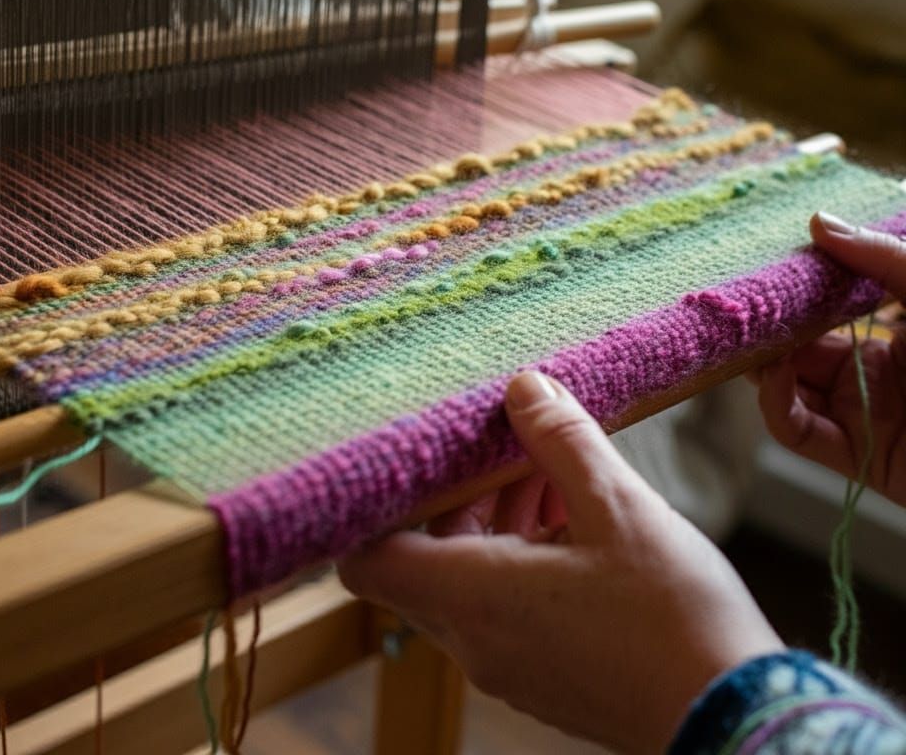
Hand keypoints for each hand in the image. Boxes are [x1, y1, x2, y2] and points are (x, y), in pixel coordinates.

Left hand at [339, 372, 781, 753]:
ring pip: (469, 579)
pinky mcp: (543, 676)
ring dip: (498, 522)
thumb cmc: (677, 619)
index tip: (410, 459)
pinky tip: (578, 522)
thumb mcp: (618, 507)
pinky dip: (523, 558)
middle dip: (461, 497)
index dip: (373, 508)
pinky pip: (504, 607)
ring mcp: (508, 666)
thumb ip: (559, 441)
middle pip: (424, 557)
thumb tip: (522, 388)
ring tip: (554, 476)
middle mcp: (476, 641)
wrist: (741, 723)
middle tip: (509, 451)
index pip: (368, 561)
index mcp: (474, 598)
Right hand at [755, 212, 905, 505]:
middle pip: (797, 349)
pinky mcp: (857, 457)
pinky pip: (796, 431)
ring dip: (761, 361)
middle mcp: (874, 376)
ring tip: (752, 335)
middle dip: (765, 328)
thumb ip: (883, 259)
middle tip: (741, 304)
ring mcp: (863, 417)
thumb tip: (819, 222)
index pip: (826, 313)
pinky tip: (776, 371)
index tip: (764, 269)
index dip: (792, 294)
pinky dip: (774, 401)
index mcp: (896, 338)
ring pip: (787, 388)